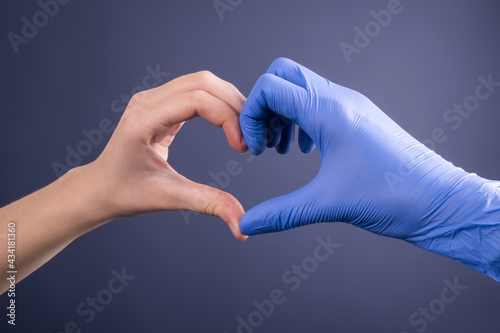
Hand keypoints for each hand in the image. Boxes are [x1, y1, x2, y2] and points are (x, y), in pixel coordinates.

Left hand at [0, 70, 248, 293]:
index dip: (227, 117)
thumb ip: (209, 204)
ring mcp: (153, 98)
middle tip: (252, 135)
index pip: (197, 99)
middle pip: (203, 82)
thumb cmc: (125, 192)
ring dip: (229, 101)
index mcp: (144, 119)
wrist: (100, 187)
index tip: (242, 147)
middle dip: (234, 105)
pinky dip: (218, 103)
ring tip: (245, 130)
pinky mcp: (161, 103)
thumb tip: (243, 226)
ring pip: (202, 82)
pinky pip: (196, 91)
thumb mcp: (169, 197)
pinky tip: (230, 124)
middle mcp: (147, 101)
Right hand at [239, 58, 499, 279]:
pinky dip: (301, 120)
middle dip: (263, 107)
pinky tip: (305, 150)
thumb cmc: (393, 196)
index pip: (270, 87)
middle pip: (284, 75)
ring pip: (301, 89)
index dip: (250, 115)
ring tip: (280, 149)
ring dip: (281, 114)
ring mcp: (350, 106)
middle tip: (263, 141)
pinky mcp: (358, 118)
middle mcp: (339, 100)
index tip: (254, 148)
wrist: (439, 201)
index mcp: (329, 112)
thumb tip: (248, 224)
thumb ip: (281, 213)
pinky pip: (319, 103)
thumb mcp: (328, 204)